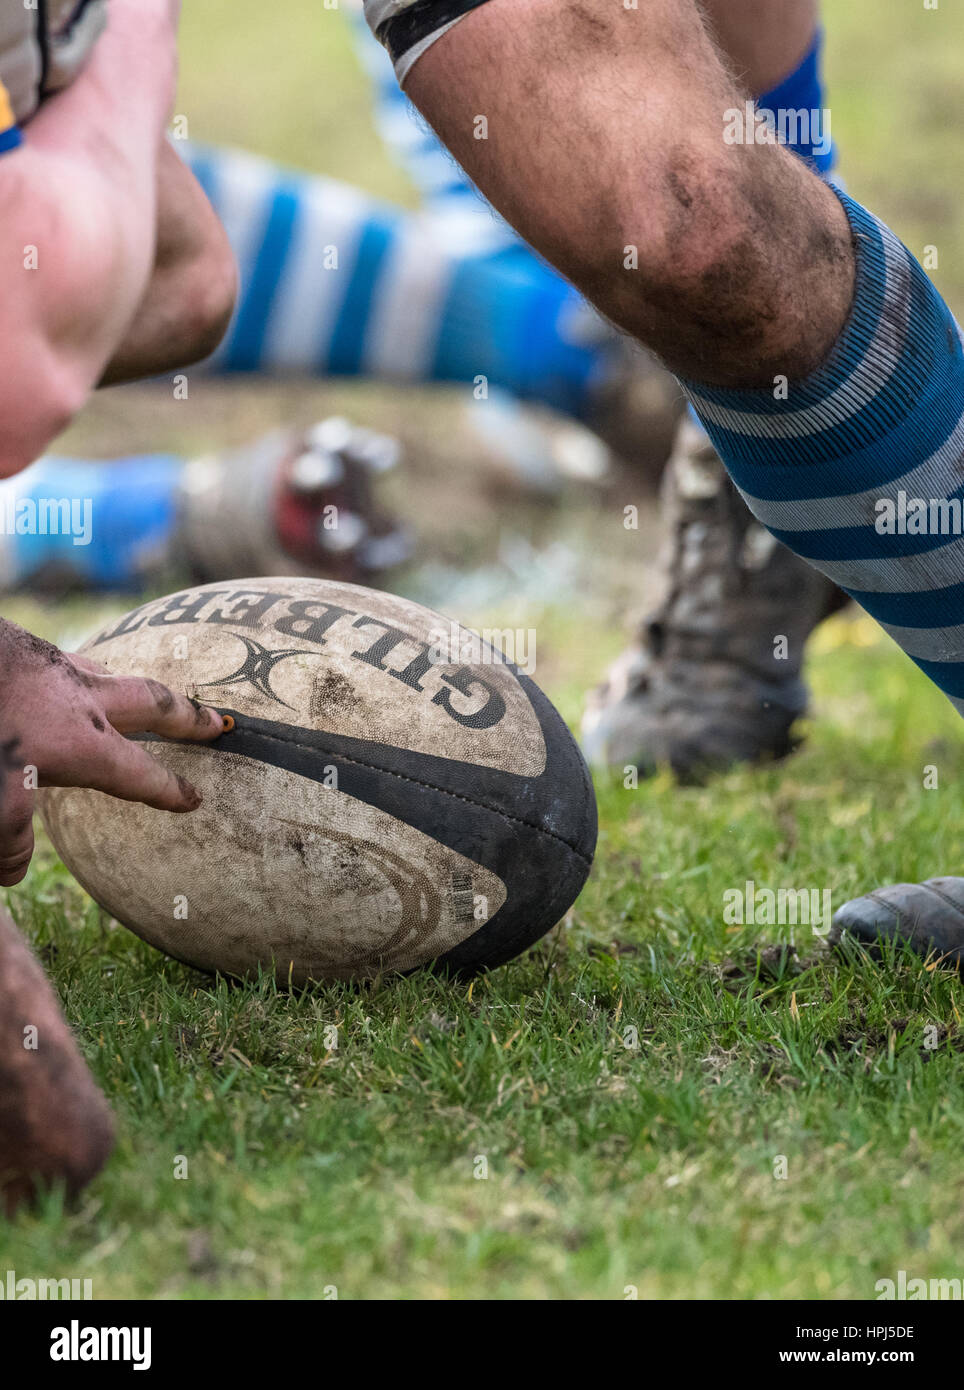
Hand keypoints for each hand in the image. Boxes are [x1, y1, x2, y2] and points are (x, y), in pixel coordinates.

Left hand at [0, 618, 223, 886]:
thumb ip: (10, 840)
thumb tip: (13, 870)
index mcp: (84, 743)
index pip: (140, 774)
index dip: (169, 790)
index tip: (195, 799)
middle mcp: (80, 699)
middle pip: (151, 704)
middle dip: (186, 716)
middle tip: (217, 721)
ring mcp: (53, 665)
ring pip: (104, 672)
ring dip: (126, 685)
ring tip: (131, 692)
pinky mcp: (20, 645)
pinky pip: (60, 658)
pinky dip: (71, 670)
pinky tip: (53, 673)